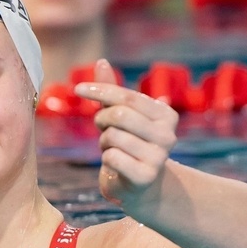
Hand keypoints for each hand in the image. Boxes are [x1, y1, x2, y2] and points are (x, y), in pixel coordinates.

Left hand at [74, 59, 178, 211]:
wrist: (138, 186)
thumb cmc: (127, 143)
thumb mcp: (118, 115)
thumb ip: (111, 90)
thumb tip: (101, 61)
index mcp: (166, 115)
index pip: (128, 96)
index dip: (100, 90)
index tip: (77, 89)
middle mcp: (168, 135)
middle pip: (120, 114)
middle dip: (102, 119)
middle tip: (102, 128)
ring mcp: (159, 157)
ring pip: (113, 136)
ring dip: (104, 142)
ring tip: (112, 149)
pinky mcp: (146, 176)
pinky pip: (112, 157)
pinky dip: (106, 158)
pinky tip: (115, 164)